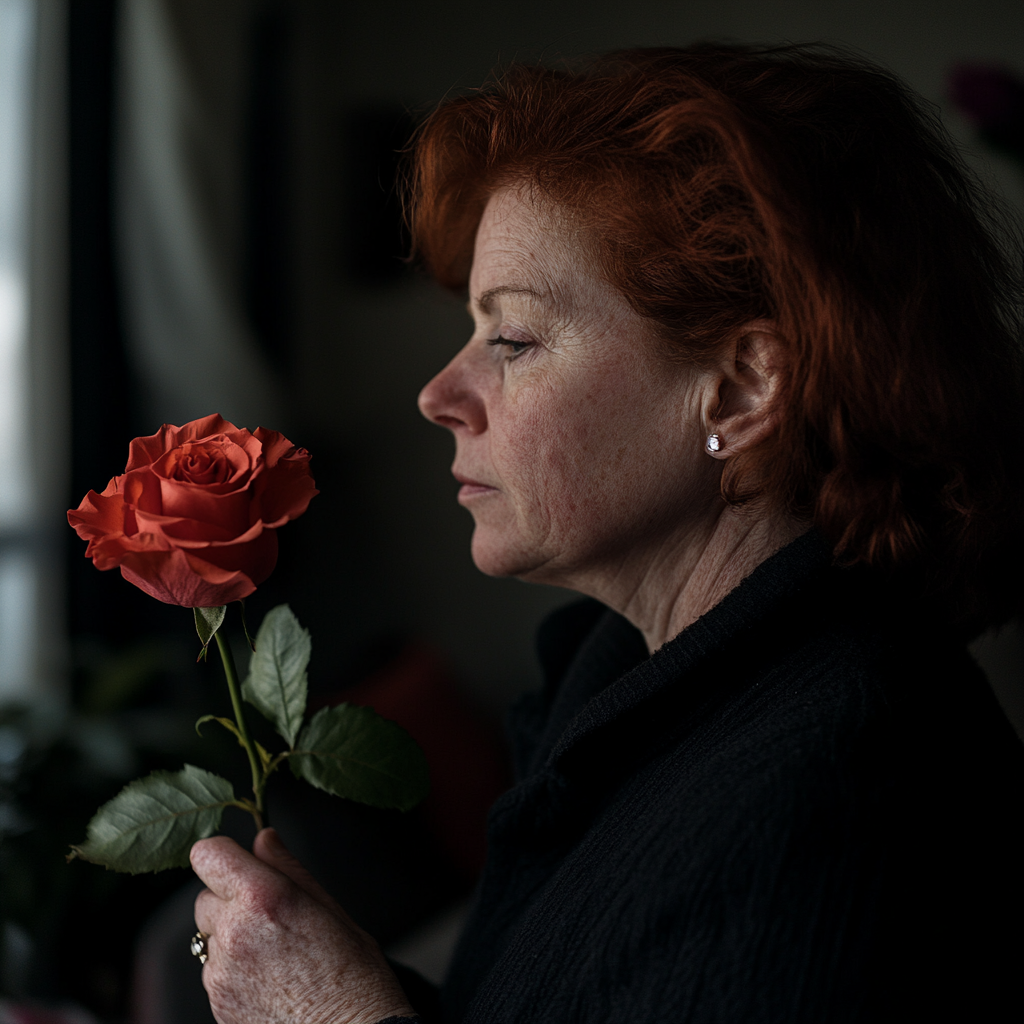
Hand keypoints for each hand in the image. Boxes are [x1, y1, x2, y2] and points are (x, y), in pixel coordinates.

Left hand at [191, 828, 414, 1023]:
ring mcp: (221, 972)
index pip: (208, 854)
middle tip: (270, 914)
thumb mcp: (329, 907)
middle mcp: (234, 932)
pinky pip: (213, 969)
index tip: (240, 861)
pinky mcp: (217, 1002)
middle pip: (205, 895)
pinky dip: (233, 967)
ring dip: (230, 934)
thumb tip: (264, 838)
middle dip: (230, 898)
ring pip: (209, 934)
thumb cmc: (353, 975)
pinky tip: (269, 977)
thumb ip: (287, 867)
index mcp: (264, 898)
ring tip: (274, 951)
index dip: (223, 853)